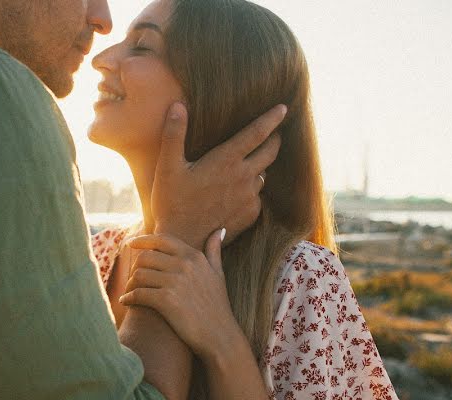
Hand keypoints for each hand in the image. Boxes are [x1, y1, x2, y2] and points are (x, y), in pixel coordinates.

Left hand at [119, 229, 243, 361]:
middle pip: (146, 257)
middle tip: (132, 279)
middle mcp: (184, 265)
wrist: (220, 336)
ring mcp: (175, 282)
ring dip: (130, 284)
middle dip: (135, 268)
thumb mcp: (218, 274)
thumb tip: (219, 230)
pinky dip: (128, 298)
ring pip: (139, 274)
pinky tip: (126, 302)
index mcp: (194, 256)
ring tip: (129, 292)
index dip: (143, 241)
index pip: (162, 240)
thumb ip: (214, 251)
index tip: (131, 245)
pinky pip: (138, 293)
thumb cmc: (218, 307)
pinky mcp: (167, 300)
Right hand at [150, 103, 285, 249]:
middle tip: (273, 134)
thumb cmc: (171, 203)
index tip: (283, 108)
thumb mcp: (167, 167)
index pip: (257, 133)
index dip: (272, 118)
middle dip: (274, 140)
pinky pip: (257, 197)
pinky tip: (237, 193)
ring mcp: (249, 198)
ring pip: (263, 175)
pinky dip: (251, 191)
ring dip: (259, 168)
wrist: (182, 241)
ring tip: (249, 166)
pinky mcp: (250, 215)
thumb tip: (178, 106)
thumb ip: (174, 135)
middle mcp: (244, 177)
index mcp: (226, 160)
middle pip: (270, 152)